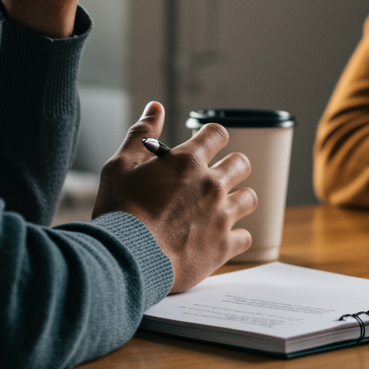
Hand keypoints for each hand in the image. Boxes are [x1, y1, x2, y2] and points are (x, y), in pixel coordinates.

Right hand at [93, 102, 256, 291]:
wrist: (123, 261)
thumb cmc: (118, 213)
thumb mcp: (120, 166)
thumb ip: (141, 134)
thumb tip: (156, 107)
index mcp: (187, 161)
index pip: (218, 133)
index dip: (212, 138)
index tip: (206, 147)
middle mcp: (211, 184)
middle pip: (241, 164)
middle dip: (231, 167)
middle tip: (215, 178)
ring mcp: (220, 216)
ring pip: (250, 198)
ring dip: (238, 199)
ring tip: (222, 208)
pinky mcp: (223, 247)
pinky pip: (245, 237)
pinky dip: (235, 237)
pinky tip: (220, 239)